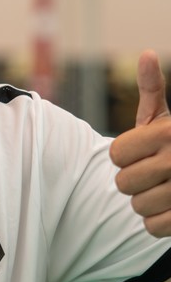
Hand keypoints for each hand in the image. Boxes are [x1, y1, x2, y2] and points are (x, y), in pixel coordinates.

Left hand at [110, 50, 170, 236]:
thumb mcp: (164, 117)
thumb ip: (152, 89)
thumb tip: (146, 54)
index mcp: (168, 133)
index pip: (115, 155)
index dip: (124, 157)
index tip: (143, 153)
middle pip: (123, 184)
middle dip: (134, 181)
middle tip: (154, 174)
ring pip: (137, 207)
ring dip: (147, 202)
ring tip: (165, 190)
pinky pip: (152, 227)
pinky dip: (158, 222)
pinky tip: (170, 208)